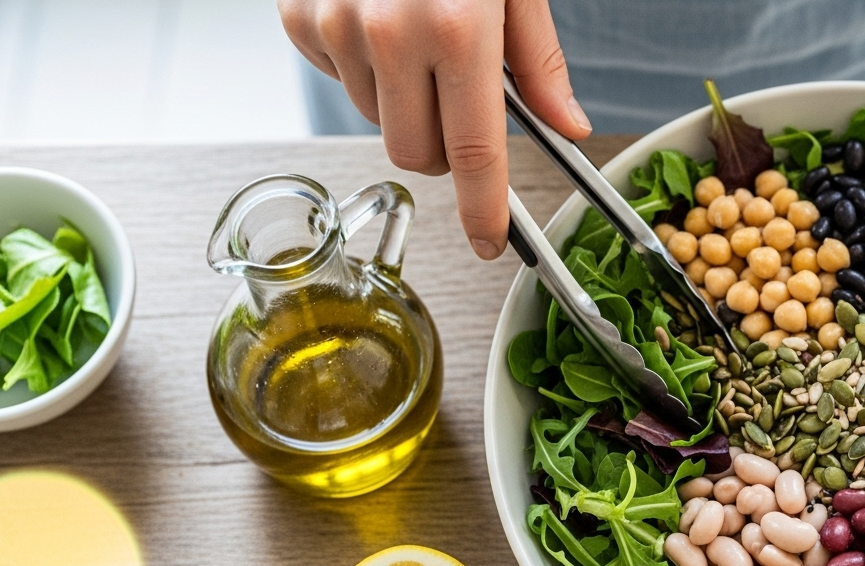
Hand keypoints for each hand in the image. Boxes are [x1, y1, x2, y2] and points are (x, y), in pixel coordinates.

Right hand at [278, 0, 591, 258]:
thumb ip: (539, 59)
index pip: (473, 151)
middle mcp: (388, 34)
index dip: (484, 209)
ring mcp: (333, 27)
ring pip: (375, 120)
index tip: (492, 243)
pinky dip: (362, 67)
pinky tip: (377, 19)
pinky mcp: (297, 17)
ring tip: (416, 37)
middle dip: (443, 149)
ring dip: (402, 101)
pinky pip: (336, 79)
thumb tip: (567, 125)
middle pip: (416, 153)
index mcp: (456, 27)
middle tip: (460, 102)